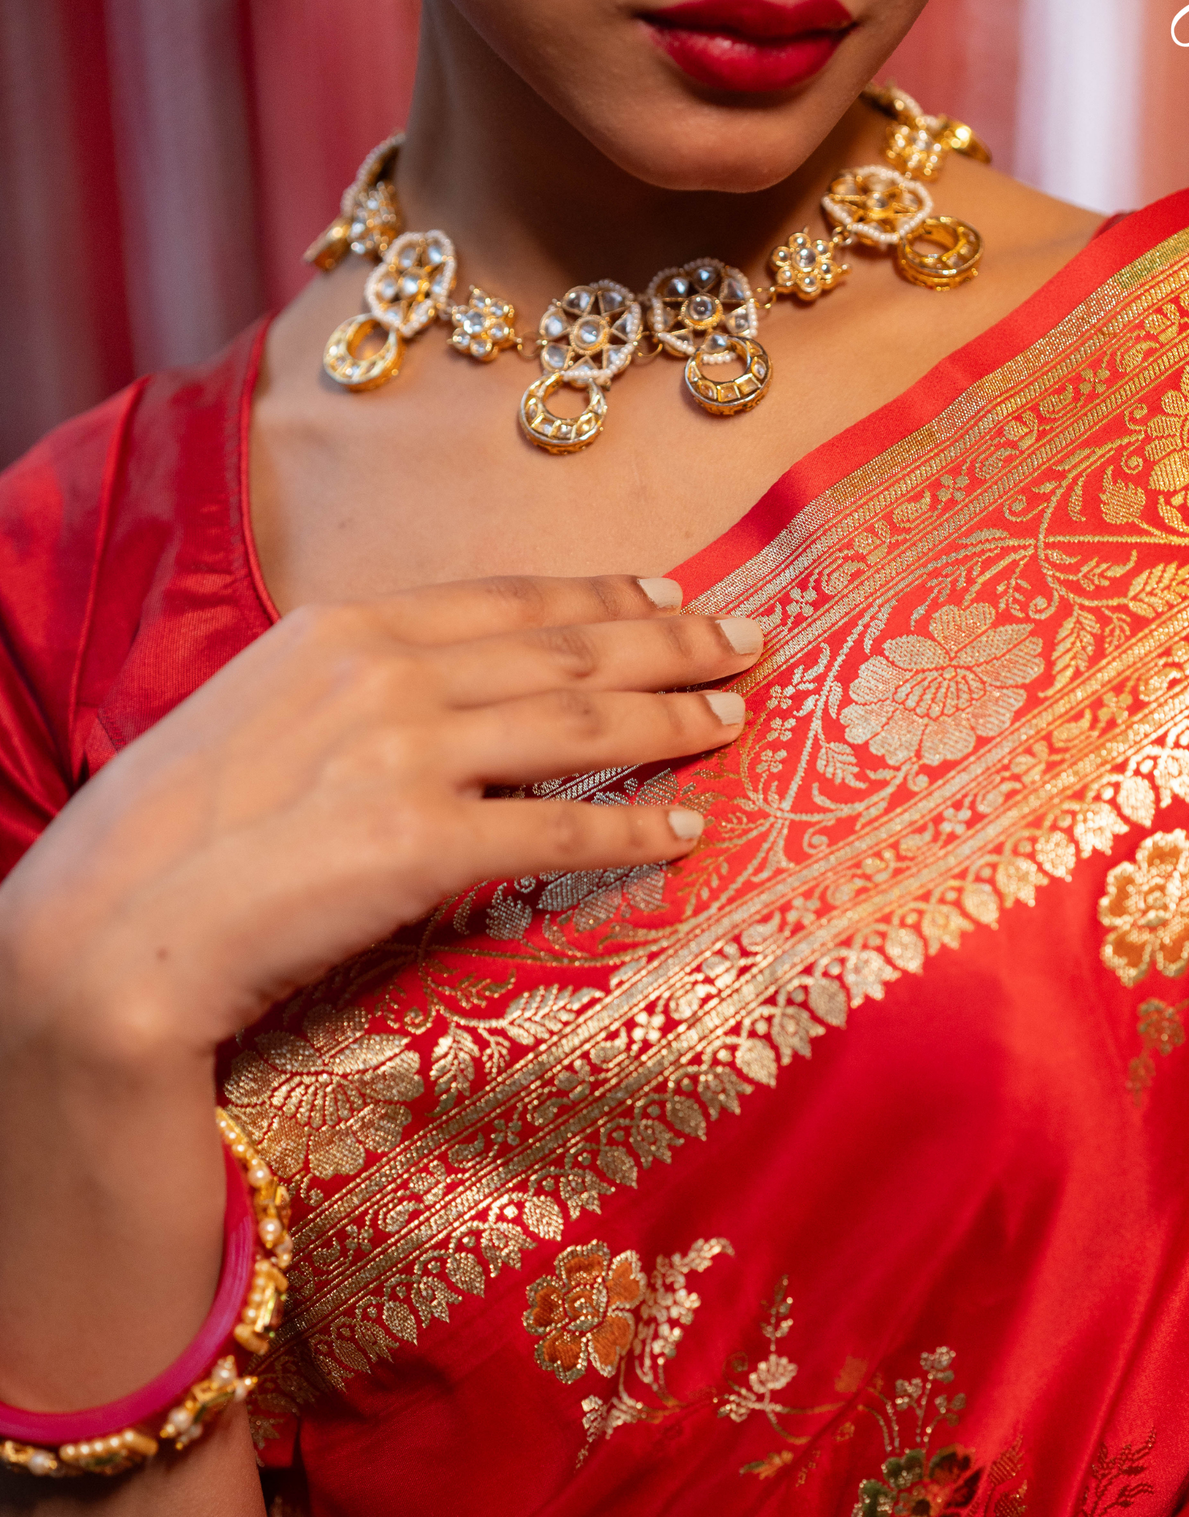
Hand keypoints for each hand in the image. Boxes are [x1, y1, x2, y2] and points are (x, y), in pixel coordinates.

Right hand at [1, 572, 759, 1058]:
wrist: (113, 926)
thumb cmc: (176, 833)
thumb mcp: (262, 714)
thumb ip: (355, 688)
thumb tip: (434, 693)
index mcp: (344, 626)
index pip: (511, 599)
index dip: (606, 595)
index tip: (669, 591)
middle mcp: (387, 672)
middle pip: (569, 652)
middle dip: (672, 642)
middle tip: (746, 641)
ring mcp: (407, 755)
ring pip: (584, 728)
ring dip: (676, 720)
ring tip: (737, 719)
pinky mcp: (423, 847)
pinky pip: (562, 833)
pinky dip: (637, 830)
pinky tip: (690, 827)